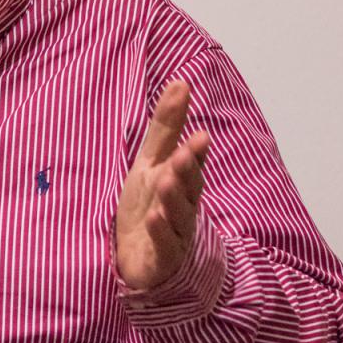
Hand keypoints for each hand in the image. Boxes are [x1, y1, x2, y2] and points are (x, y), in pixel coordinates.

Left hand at [113, 79, 210, 291]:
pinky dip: (160, 234)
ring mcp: (174, 236)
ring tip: (166, 180)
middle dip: (187, 171)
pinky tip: (153, 219)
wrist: (143, 260)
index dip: (196, 153)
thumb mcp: (151, 163)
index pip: (192, 165)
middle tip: (185, 153)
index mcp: (180, 184)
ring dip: (174, 199)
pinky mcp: (160, 261)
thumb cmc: (149, 206)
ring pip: (179, 217)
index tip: (200, 136)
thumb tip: (180, 82)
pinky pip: (163, 247)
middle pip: (188, 189)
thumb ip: (166, 128)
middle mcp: (182, 209)